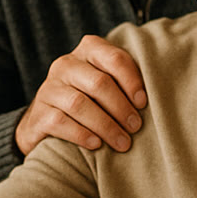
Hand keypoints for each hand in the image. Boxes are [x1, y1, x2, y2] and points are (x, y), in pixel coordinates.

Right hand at [16, 35, 146, 156]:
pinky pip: (61, 122)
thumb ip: (124, 82)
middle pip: (98, 83)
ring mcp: (49, 89)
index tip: (144, 104)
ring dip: (106, 125)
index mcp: (87, 51)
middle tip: (136, 127)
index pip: (114, 58)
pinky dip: (83, 134)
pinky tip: (97, 145)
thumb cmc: (89, 103)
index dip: (132, 81)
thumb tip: (157, 96)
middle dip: (121, 107)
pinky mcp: (39, 114)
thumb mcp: (105, 85)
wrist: (45, 126)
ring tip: (122, 143)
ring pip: (80, 104)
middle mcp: (65, 65)